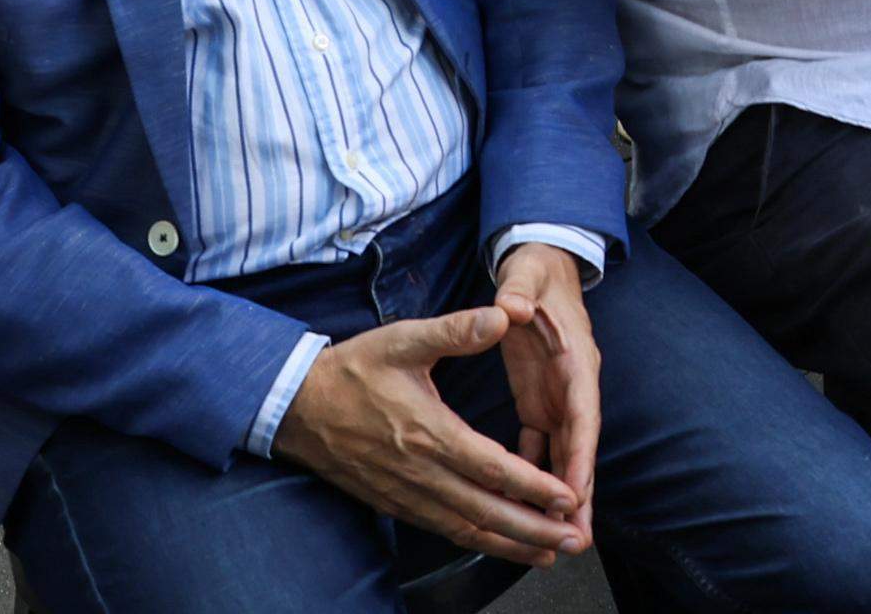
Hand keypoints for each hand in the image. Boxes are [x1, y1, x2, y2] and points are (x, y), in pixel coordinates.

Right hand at [272, 306, 586, 564]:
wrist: (297, 407)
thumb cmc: (354, 370)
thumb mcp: (404, 339)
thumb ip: (456, 330)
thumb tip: (503, 316)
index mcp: (428, 432)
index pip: (492, 468)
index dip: (533, 487)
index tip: (569, 498)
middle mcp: (420, 472)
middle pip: (485, 512)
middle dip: (533, 529)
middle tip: (572, 541)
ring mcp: (406, 494)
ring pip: (466, 529)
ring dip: (510, 544)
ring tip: (548, 554)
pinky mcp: (395, 503)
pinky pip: (443, 529)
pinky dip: (477, 541)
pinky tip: (500, 544)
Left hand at [491, 244, 599, 531]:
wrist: (540, 269)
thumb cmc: (536, 272)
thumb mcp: (527, 275)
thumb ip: (518, 290)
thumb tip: (509, 306)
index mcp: (576, 358)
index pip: (583, 411)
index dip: (582, 452)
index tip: (576, 490)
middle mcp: (573, 385)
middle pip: (580, 446)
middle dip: (579, 493)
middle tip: (576, 539)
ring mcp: (558, 397)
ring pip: (563, 455)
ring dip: (560, 496)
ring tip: (557, 539)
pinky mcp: (540, 402)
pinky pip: (540, 446)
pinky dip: (533, 476)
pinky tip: (522, 507)